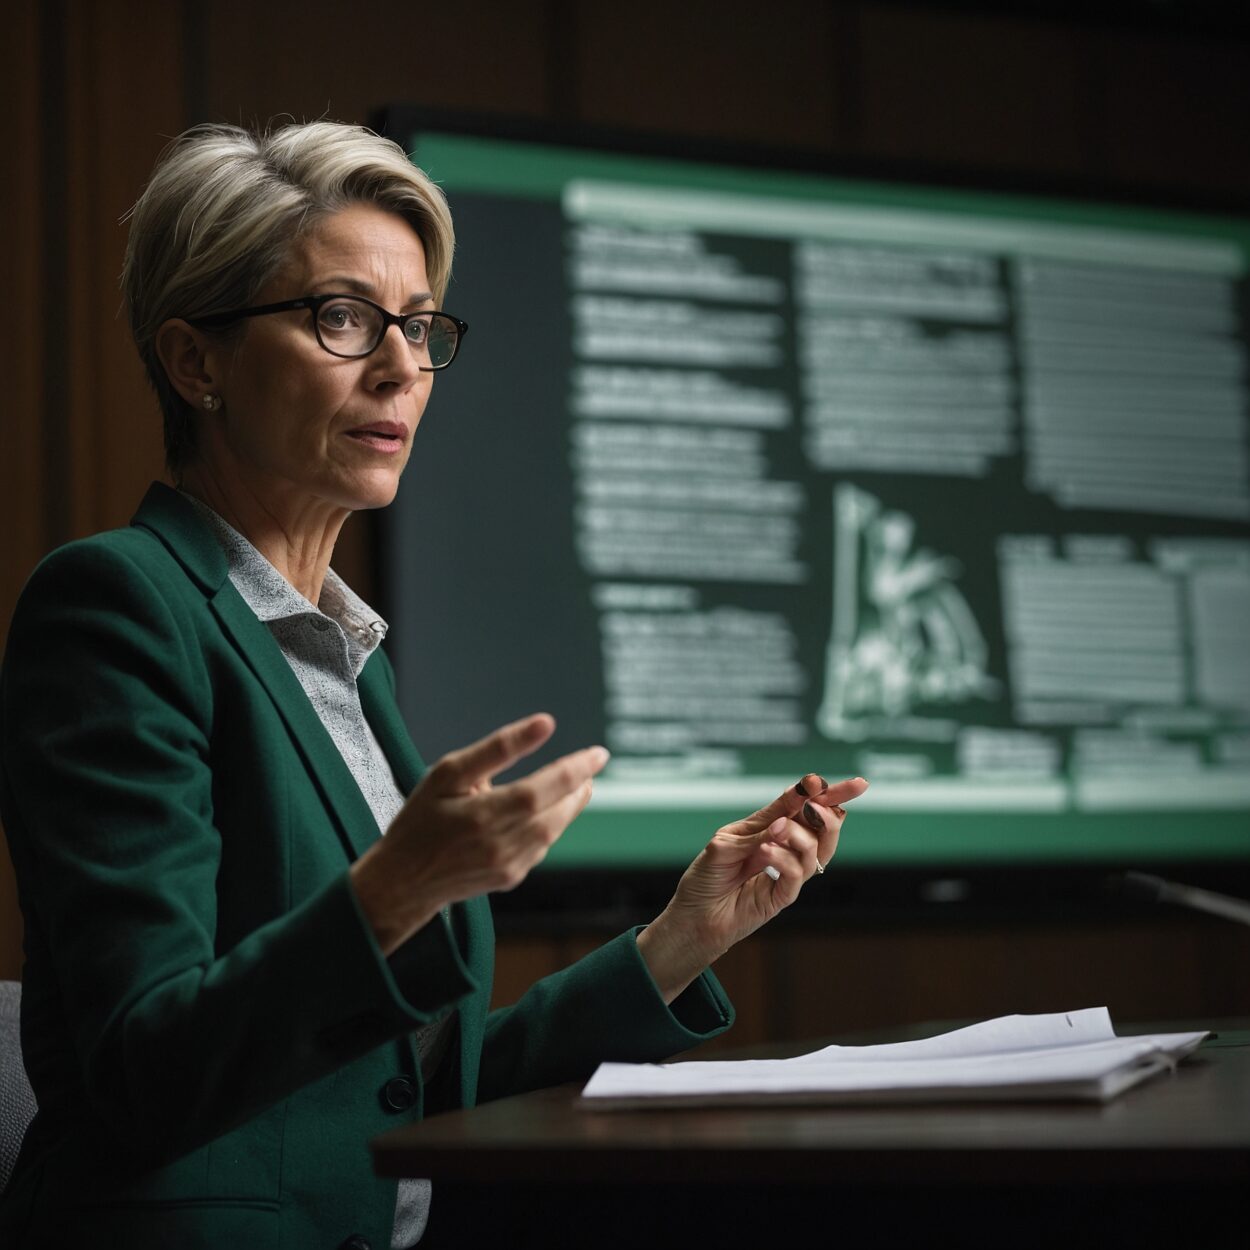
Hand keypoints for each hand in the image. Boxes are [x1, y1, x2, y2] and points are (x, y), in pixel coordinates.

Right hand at [351, 713, 608, 954]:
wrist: (403, 879)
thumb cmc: (422, 817)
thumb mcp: (449, 772)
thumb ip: (500, 747)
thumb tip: (545, 724)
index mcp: (484, 814)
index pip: (547, 786)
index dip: (577, 768)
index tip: (599, 753)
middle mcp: (501, 844)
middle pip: (558, 810)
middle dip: (578, 785)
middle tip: (590, 765)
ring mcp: (508, 866)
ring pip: (554, 830)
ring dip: (569, 805)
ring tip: (576, 784)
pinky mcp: (510, 878)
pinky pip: (541, 846)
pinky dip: (550, 825)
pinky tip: (544, 811)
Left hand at [637, 774, 868, 1001]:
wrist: (692, 915)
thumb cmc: (706, 878)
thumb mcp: (727, 842)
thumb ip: (760, 829)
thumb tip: (790, 816)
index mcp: (771, 829)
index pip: (806, 806)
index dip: (831, 794)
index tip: (856, 784)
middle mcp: (784, 850)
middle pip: (823, 829)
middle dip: (831, 812)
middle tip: (818, 805)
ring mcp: (785, 874)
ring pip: (816, 851)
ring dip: (800, 835)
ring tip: (778, 829)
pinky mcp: (781, 898)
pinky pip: (796, 876)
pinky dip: (784, 859)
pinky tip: (765, 851)